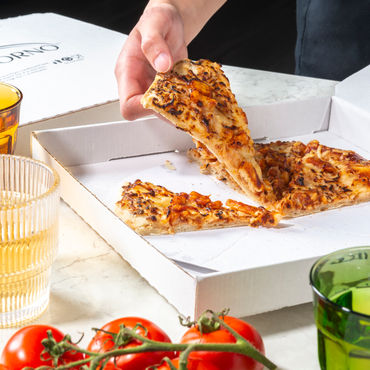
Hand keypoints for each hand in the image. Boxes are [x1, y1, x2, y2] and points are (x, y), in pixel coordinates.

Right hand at [115, 3, 187, 119]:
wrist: (170, 20)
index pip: (128, 105)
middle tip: (185, 104)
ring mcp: (152, 89)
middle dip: (165, 111)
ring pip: (161, 111)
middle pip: (146, 112)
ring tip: (192, 100)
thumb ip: (154, 43)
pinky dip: (184, 103)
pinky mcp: (166, 90)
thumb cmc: (157, 20)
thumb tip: (162, 64)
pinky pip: (173, 104)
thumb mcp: (155, 23)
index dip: (143, 109)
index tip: (162, 102)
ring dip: (177, 109)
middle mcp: (138, 84)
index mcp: (127, 72)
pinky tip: (194, 95)